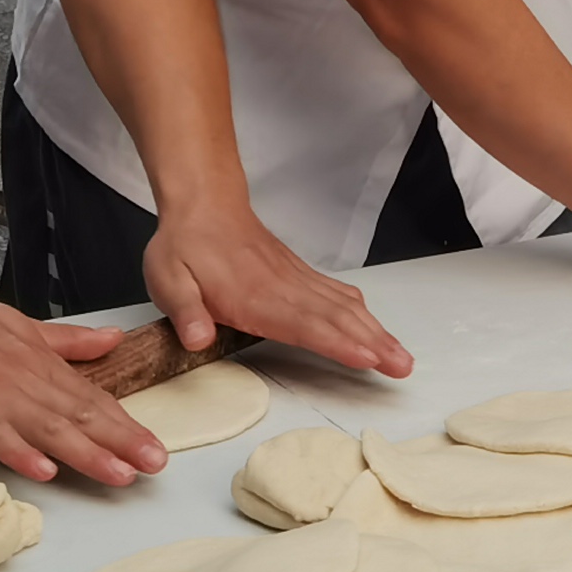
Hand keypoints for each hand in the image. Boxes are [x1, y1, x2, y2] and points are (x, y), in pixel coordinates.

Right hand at [0, 294, 168, 485]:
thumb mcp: (20, 326)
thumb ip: (67, 341)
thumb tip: (112, 340)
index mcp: (39, 362)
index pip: (91, 397)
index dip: (125, 424)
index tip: (155, 447)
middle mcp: (25, 379)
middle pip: (80, 414)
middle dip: (121, 442)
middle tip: (155, 465)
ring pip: (49, 428)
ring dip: (86, 453)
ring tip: (118, 474)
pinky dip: (20, 452)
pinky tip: (43, 470)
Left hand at [142, 199, 413, 381]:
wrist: (203, 204)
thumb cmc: (185, 246)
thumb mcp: (168, 278)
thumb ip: (184, 311)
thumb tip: (197, 339)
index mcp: (254, 295)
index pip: (302, 322)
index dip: (336, 342)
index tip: (366, 357)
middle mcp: (284, 288)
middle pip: (336, 318)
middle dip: (372, 343)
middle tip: (403, 366)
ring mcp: (296, 280)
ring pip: (343, 307)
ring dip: (375, 331)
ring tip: (401, 356)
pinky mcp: (299, 275)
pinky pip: (336, 295)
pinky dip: (361, 313)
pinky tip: (374, 327)